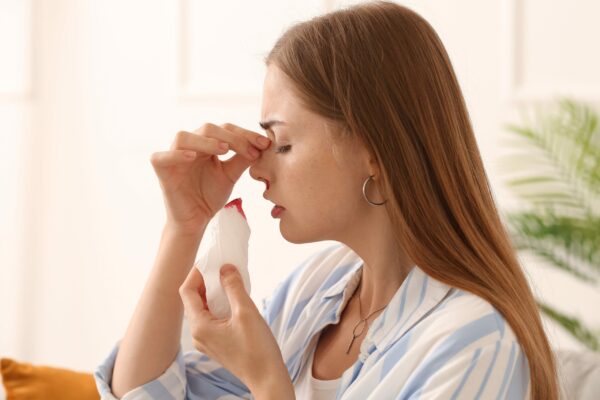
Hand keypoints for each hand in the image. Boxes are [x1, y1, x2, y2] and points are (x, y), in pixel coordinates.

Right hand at [150, 123, 271, 234]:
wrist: (196, 220)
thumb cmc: (210, 196)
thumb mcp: (231, 175)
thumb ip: (242, 159)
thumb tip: (262, 144)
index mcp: (206, 144)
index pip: (225, 129)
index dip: (245, 134)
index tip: (264, 144)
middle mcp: (189, 146)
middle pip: (207, 128)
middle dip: (232, 137)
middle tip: (250, 151)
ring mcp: (173, 156)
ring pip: (183, 137)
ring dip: (205, 141)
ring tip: (224, 150)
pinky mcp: (162, 171)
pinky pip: (161, 157)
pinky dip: (176, 154)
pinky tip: (192, 157)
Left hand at [178, 264, 290, 392]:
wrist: (267, 377)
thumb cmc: (257, 348)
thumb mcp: (246, 312)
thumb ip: (234, 287)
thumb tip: (225, 268)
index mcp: (200, 326)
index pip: (186, 291)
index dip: (196, 273)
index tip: (211, 262)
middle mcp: (198, 334)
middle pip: (193, 300)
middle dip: (205, 281)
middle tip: (222, 268)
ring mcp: (207, 341)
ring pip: (203, 309)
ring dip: (213, 293)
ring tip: (229, 281)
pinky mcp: (217, 344)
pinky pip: (212, 318)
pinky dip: (219, 305)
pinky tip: (234, 299)